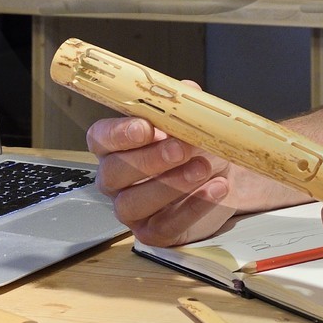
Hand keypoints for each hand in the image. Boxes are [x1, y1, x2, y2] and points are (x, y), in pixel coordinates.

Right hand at [86, 113, 238, 246]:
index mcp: (115, 145)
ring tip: (203, 167)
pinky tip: (215, 188)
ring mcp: (132, 209)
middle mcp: (116, 179)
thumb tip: (187, 90)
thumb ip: (185, 105)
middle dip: (149, 159)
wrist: (221, 176)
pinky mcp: (154, 232)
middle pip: (114, 172)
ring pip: (134, 203)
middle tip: (181, 148)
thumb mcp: (191, 120)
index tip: (147, 127)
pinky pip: (166, 226)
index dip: (119, 133)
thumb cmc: (195, 146)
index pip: (101, 138)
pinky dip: (194, 207)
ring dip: (171, 184)